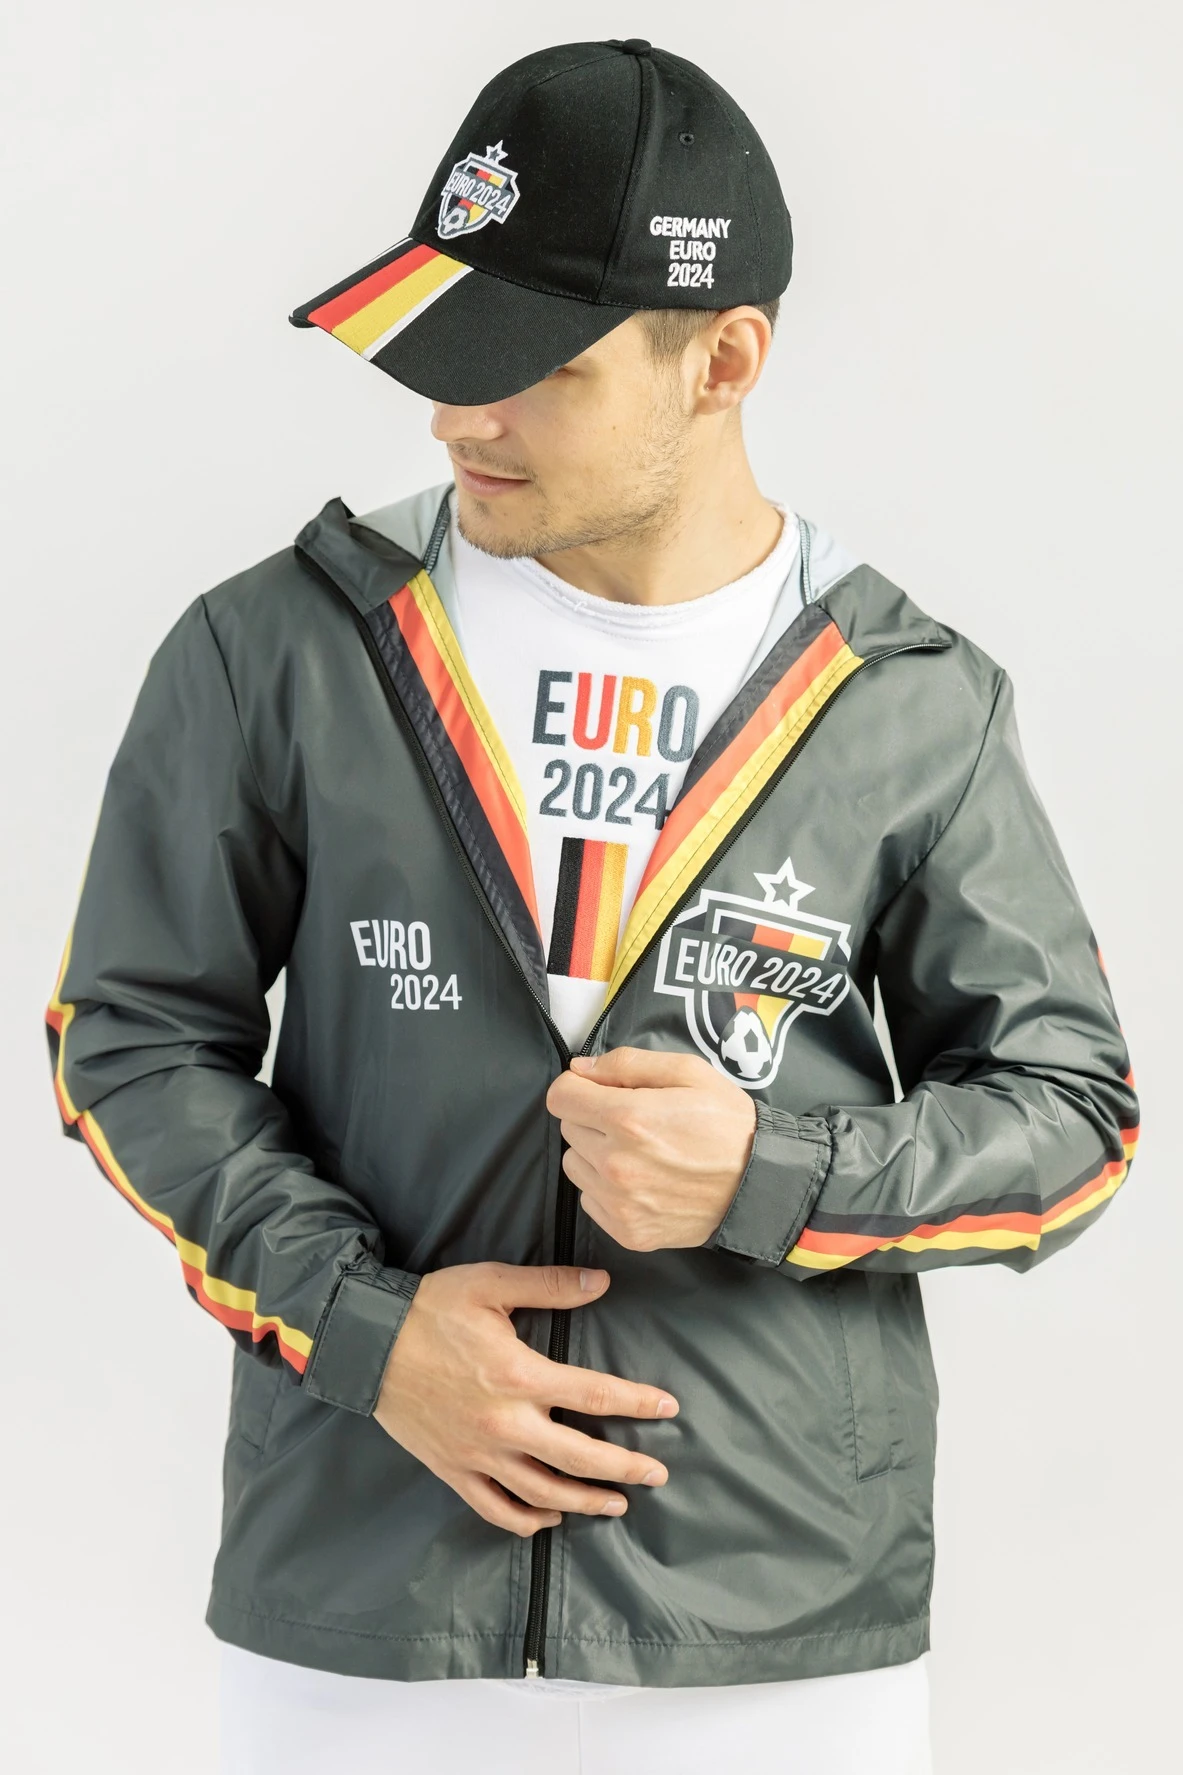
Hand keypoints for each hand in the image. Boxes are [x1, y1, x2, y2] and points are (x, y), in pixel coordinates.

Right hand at [371, 1261, 678, 1536]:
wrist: (367, 1345)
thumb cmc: (429, 1309)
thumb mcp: (490, 1284)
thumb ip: (549, 1286)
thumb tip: (601, 1282)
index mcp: (519, 1375)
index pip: (593, 1394)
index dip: (636, 1402)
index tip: (668, 1408)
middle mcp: (504, 1423)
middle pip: (579, 1457)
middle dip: (625, 1468)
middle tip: (658, 1474)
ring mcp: (478, 1453)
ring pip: (543, 1492)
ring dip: (585, 1501)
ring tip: (617, 1504)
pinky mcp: (453, 1470)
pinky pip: (496, 1508)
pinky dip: (527, 1520)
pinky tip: (550, 1518)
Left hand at [545, 1046, 756, 1251]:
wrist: (760, 1186)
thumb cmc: (728, 1124)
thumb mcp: (689, 1073)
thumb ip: (628, 1063)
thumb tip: (581, 1069)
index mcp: (628, 1118)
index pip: (560, 1097)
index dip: (577, 1087)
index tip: (597, 1090)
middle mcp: (616, 1164)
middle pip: (568, 1129)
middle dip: (592, 1118)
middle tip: (633, 1122)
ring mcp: (620, 1203)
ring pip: (575, 1166)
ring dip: (595, 1155)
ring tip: (637, 1152)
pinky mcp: (627, 1231)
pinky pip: (590, 1200)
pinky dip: (606, 1189)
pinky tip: (641, 1181)